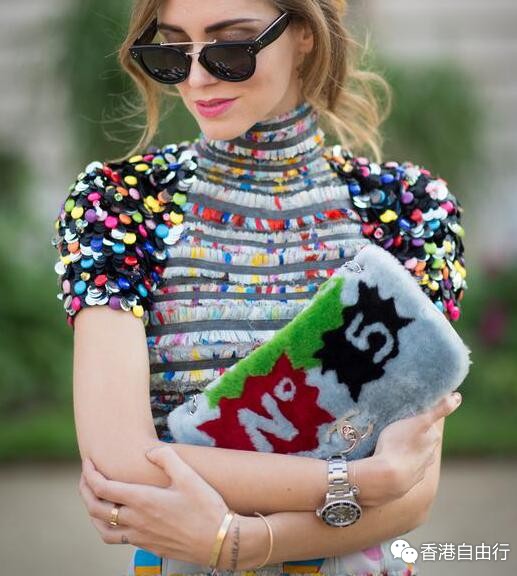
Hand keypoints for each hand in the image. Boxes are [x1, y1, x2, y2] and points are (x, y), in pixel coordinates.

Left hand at [78, 445, 230, 564]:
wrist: (220, 541)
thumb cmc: (206, 506)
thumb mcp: (189, 476)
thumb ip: (166, 457)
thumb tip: (148, 451)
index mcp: (142, 500)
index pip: (103, 488)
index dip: (90, 474)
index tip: (87, 462)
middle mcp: (136, 521)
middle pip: (95, 508)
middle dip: (85, 490)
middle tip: (85, 476)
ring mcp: (141, 537)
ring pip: (103, 529)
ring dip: (92, 513)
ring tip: (94, 499)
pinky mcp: (149, 547)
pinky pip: (118, 538)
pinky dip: (108, 526)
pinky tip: (120, 518)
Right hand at [372, 392, 461, 502]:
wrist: (388, 477)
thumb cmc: (399, 445)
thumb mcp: (419, 422)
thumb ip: (439, 409)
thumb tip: (458, 397)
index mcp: (433, 437)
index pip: (429, 421)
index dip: (419, 416)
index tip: (409, 413)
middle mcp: (430, 453)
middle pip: (423, 437)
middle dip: (414, 432)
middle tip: (398, 426)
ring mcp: (420, 467)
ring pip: (416, 452)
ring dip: (408, 447)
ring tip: (393, 443)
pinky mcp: (409, 478)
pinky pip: (406, 465)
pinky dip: (402, 461)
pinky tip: (392, 459)